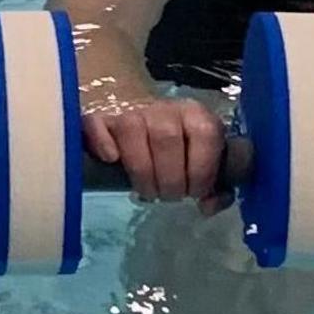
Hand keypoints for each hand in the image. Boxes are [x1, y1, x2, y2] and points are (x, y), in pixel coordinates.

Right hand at [83, 94, 227, 208]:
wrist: (148, 130)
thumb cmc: (182, 157)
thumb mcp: (206, 171)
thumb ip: (217, 190)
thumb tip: (207, 205)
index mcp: (197, 115)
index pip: (204, 133)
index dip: (201, 170)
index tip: (195, 193)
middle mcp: (165, 108)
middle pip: (166, 137)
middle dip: (169, 179)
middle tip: (168, 196)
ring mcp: (131, 111)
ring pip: (132, 128)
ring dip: (140, 170)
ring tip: (146, 191)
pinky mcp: (102, 119)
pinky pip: (96, 123)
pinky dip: (102, 142)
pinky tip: (112, 161)